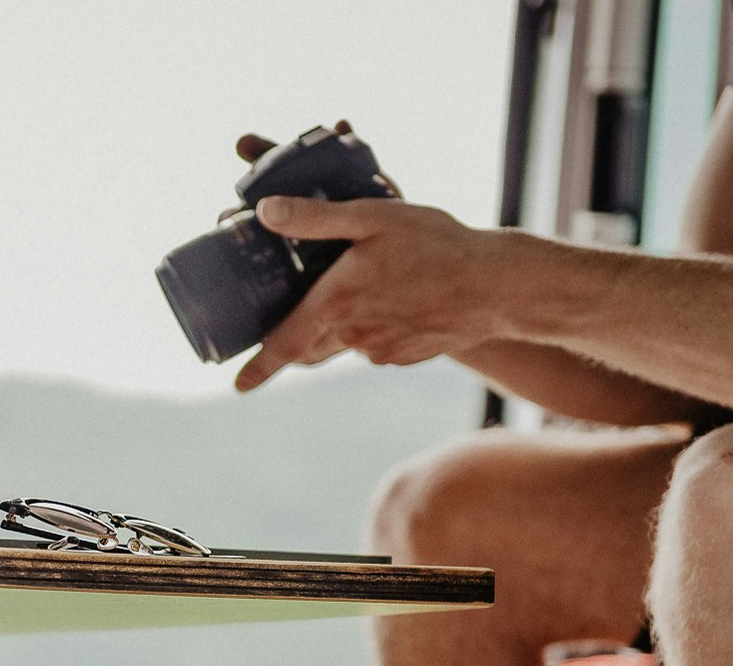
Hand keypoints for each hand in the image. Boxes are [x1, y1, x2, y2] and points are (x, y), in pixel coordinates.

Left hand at [235, 197, 509, 391]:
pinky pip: (375, 344)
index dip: (259, 368)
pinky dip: (374, 325)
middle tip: (288, 317)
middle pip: (309, 344)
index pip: (284, 344)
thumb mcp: (372, 216)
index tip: (236, 386)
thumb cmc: (436, 244)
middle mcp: (353, 335)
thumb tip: (264, 213)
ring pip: (344, 341)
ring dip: (341, 322)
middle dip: (296, 335)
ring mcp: (380, 350)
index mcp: (336, 302)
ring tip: (361, 288)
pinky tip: (397, 296)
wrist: (496, 286)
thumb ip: (315, 219)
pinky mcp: (404, 356)